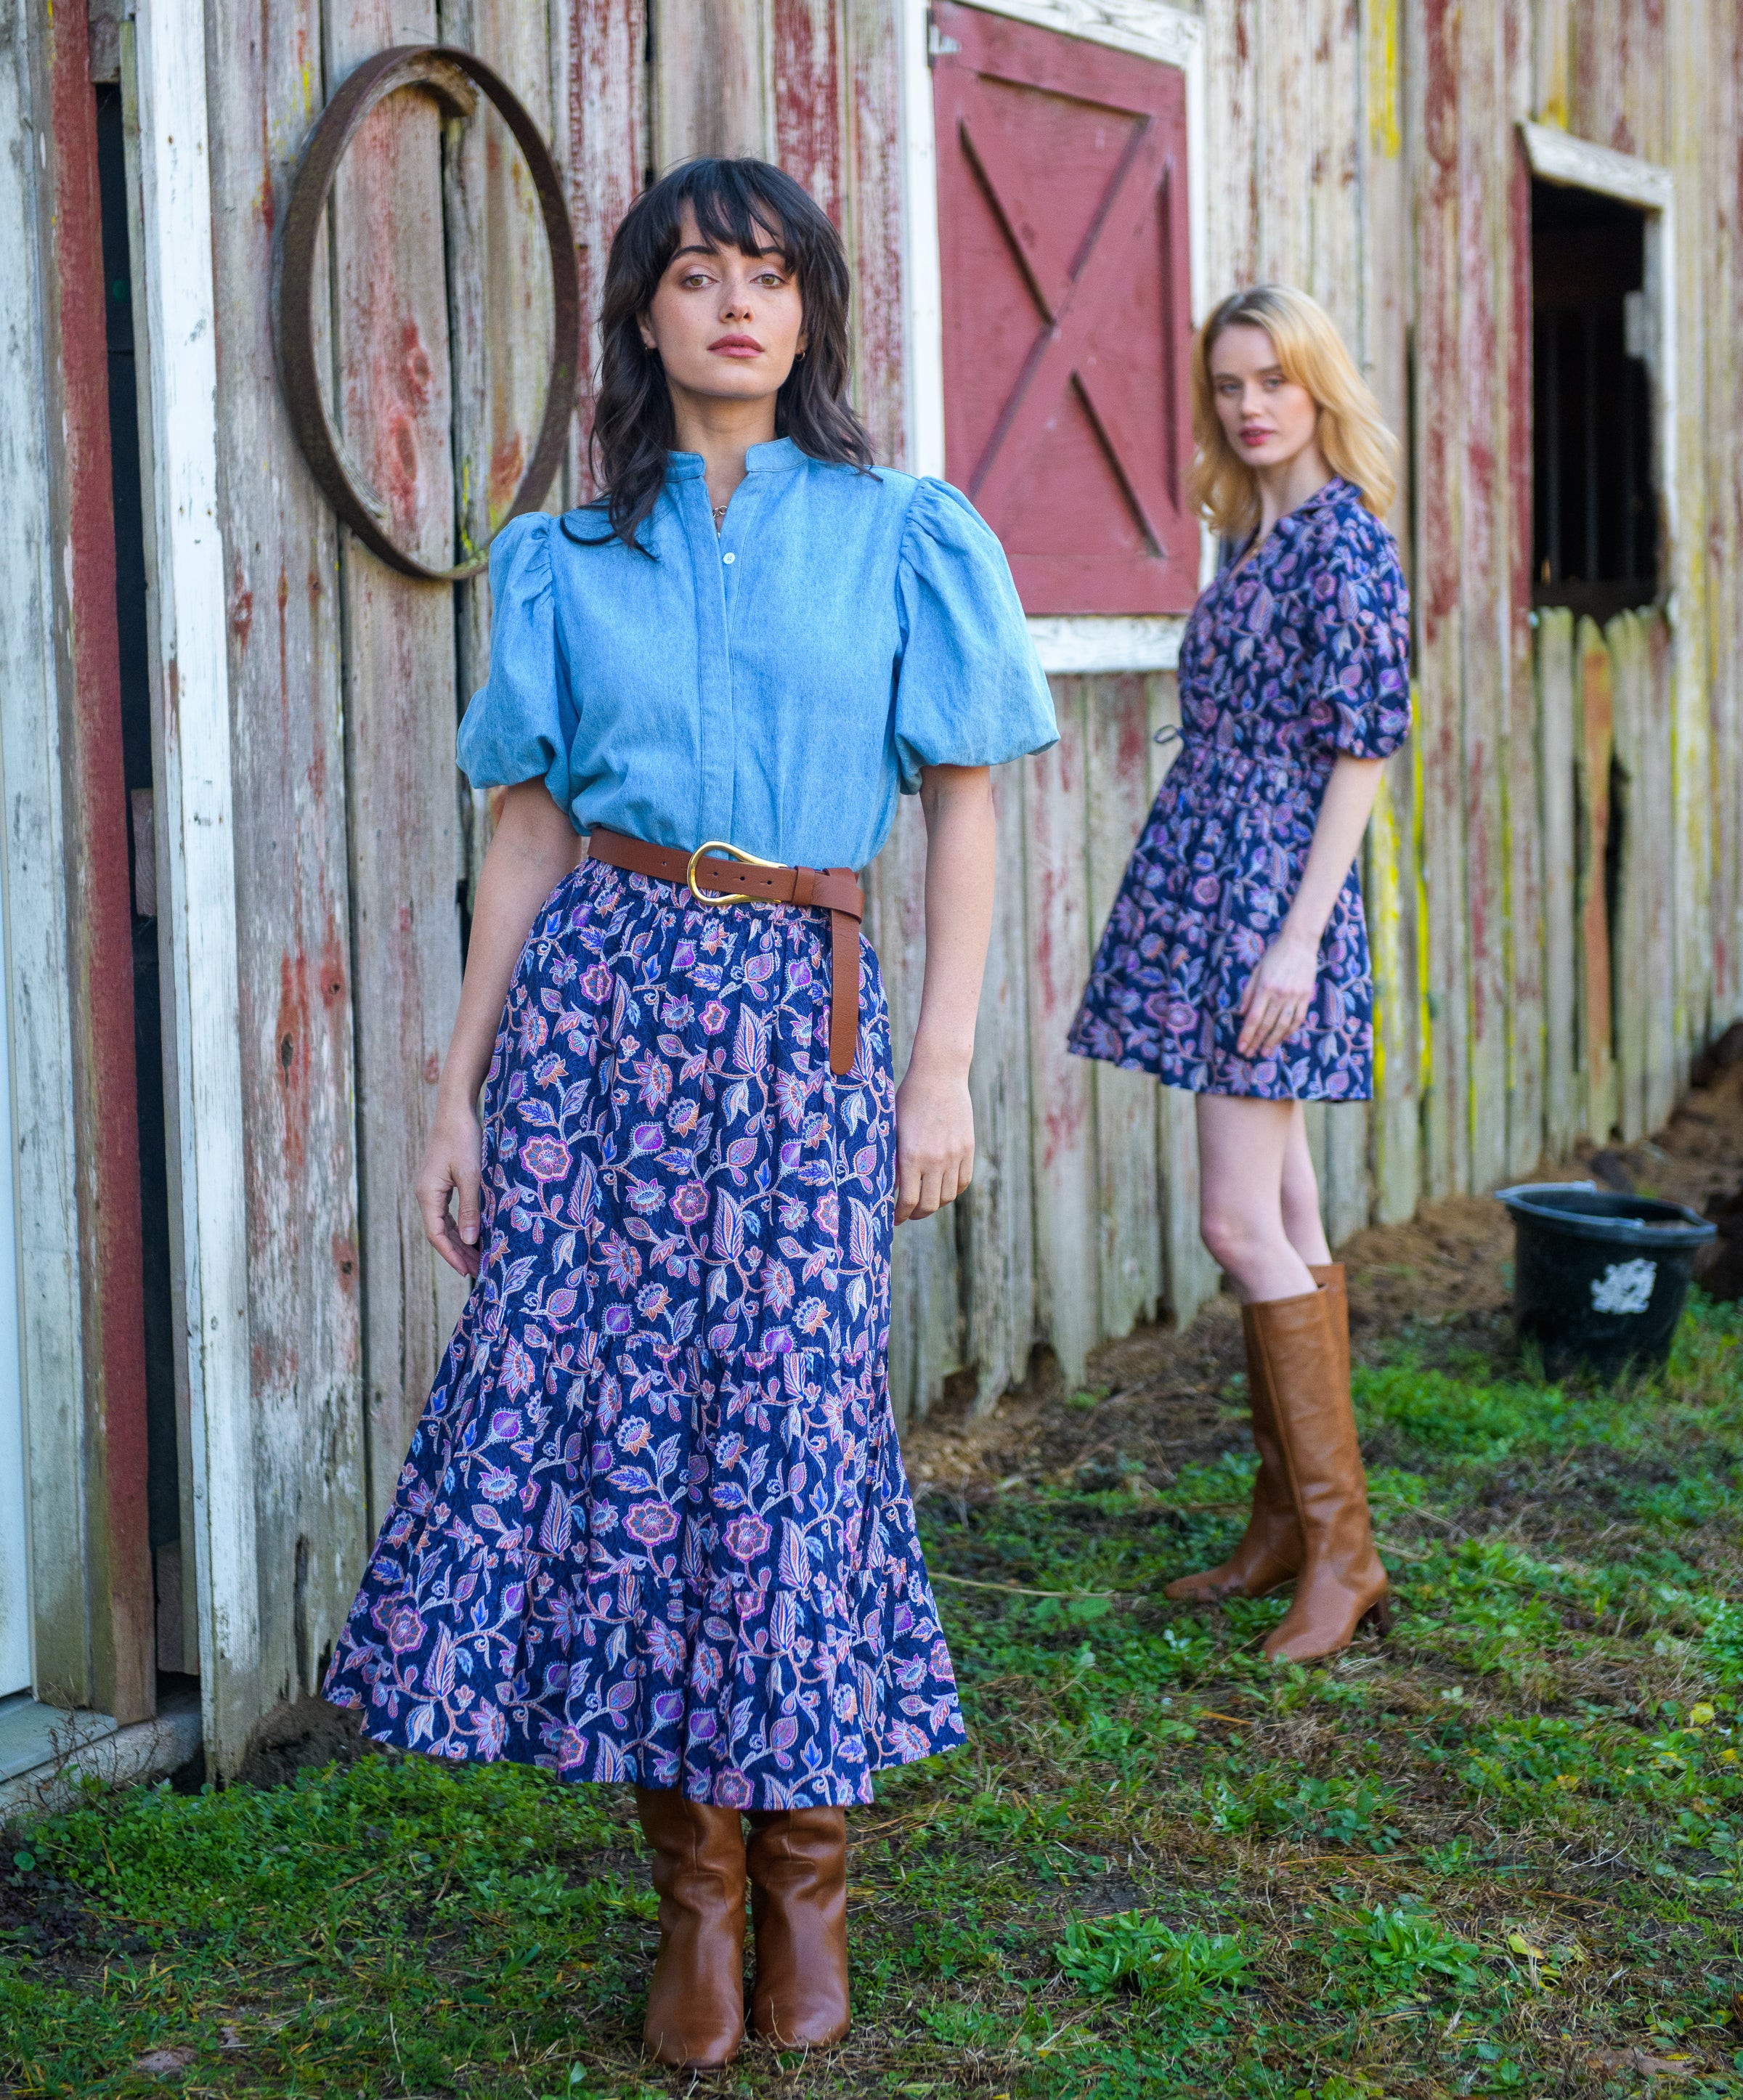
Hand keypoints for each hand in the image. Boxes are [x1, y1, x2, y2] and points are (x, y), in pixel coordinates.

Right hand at [417, 1094, 484, 1278]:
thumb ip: (470, 1208)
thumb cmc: (462, 1138)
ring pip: (443, 1223)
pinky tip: (475, 1232)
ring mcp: (431, 1187)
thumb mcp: (471, 1175)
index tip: (468, 1272)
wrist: (455, 1109)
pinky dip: (460, 1224)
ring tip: (478, 1258)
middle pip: (439, 1232)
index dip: (452, 1255)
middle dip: (458, 1252)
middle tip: (479, 1271)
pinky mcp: (440, 1180)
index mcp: (428, 1194)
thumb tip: (469, 1240)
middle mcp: (425, 1194)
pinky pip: (447, 1211)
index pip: (436, 1235)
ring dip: (460, 1240)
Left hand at [893, 1055, 973, 1222]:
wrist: (939, 1075)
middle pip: (929, 1205)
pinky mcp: (968, 1148)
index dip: (900, 1215)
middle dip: (916, 1214)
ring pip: (948, 1196)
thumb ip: (892, 1159)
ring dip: (935, 1204)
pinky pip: (963, 1181)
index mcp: (911, 1156)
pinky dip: (952, 1190)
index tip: (893, 1219)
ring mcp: (954, 1155)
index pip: (908, 1201)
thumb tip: (889, 1186)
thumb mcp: (893, 1129)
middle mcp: (935, 1160)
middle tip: (907, 1213)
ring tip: (925, 1201)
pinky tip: (942, 1188)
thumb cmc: (908, 1098)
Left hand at [1236, 927, 1319, 1058]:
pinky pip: (1298, 1019)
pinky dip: (1290, 1030)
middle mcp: (1280, 995)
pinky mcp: (1306, 997)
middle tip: (1249, 1054)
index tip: (1241, 1047)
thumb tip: (1242, 1014)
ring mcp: (1295, 997)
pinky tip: (1282, 1038)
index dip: (1247, 1035)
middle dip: (1256, 1041)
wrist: (1299, 943)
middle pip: (1267, 1025)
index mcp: (1265, 988)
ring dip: (1273, 1041)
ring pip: (1283, 1026)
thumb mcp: (1256, 971)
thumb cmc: (1274, 955)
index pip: (1254, 1018)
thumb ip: (1248, 993)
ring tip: (1265, 1051)